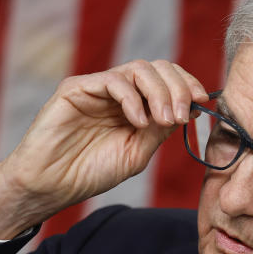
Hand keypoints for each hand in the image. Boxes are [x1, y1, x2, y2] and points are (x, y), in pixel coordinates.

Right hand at [0, 60, 207, 238]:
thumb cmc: (90, 172)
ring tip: (163, 120)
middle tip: (183, 115)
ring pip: (138, 69)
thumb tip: (190, 108)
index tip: (202, 102)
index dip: (187, 85)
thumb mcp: (137, 153)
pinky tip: (138, 120)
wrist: (51, 185)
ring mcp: (97, 88)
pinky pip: (112, 80)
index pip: (167, 80)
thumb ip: (160, 130)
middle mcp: (118, 92)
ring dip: (159, 92)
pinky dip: (132, 98)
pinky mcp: (76, 88)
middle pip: (157, 68)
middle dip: (178, 88)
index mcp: (135, 105)